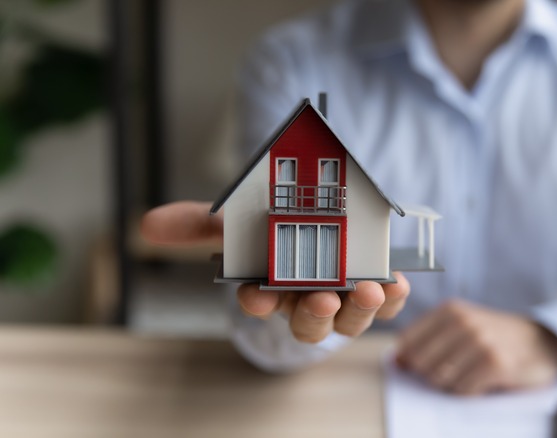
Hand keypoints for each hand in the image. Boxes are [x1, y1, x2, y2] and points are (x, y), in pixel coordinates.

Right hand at [141, 201, 410, 342]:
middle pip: (308, 321)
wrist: (323, 231)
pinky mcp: (376, 292)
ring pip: (350, 318)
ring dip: (359, 308)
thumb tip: (147, 223)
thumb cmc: (275, 237)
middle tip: (320, 299)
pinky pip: (387, 303)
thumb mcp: (238, 225)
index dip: (258, 300)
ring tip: (368, 289)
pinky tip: (396, 281)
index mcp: (273, 288)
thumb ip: (201, 224)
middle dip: (313, 314)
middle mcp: (307, 300)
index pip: (260, 301)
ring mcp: (344, 300)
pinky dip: (393, 296)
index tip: (257, 294)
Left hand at [396, 299, 556, 394]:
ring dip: (453, 384)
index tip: (430, 363)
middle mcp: (463, 321)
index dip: (413, 360)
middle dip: (433, 374)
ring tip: (471, 373)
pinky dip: (470, 391)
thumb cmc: (496, 338)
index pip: (407, 342)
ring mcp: (479, 341)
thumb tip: (397, 362)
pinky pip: (462, 390)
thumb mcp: (462, 328)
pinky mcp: (494, 363)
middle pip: (421, 363)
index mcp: (450, 310)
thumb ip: (428, 340)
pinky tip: (484, 381)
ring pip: (440, 379)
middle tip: (456, 370)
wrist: (542, 343)